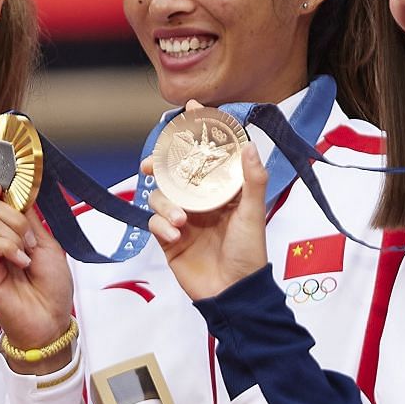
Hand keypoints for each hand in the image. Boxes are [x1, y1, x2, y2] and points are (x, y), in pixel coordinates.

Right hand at [0, 183, 74, 372]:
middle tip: (30, 240)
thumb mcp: (48, 244)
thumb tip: (16, 194)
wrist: (51, 320)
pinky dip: (8, 248)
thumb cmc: (52, 288)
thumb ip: (30, 219)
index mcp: (10, 230)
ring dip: (14, 234)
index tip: (2, 185)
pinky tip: (21, 263)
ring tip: (27, 255)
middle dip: (14, 216)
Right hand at [144, 103, 270, 301]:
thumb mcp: (252, 213)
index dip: (198, 132)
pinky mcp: (169, 240)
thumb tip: (249, 145)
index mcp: (222, 191)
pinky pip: (155, 224)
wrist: (233, 294)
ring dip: (165, 206)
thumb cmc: (248, 253)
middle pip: (174, 173)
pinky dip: (161, 226)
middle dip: (160, 166)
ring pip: (160, 197)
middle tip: (151, 165)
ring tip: (180, 222)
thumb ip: (251, 180)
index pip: (207, 156)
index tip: (189, 109)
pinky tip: (174, 236)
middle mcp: (201, 202)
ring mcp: (184, 220)